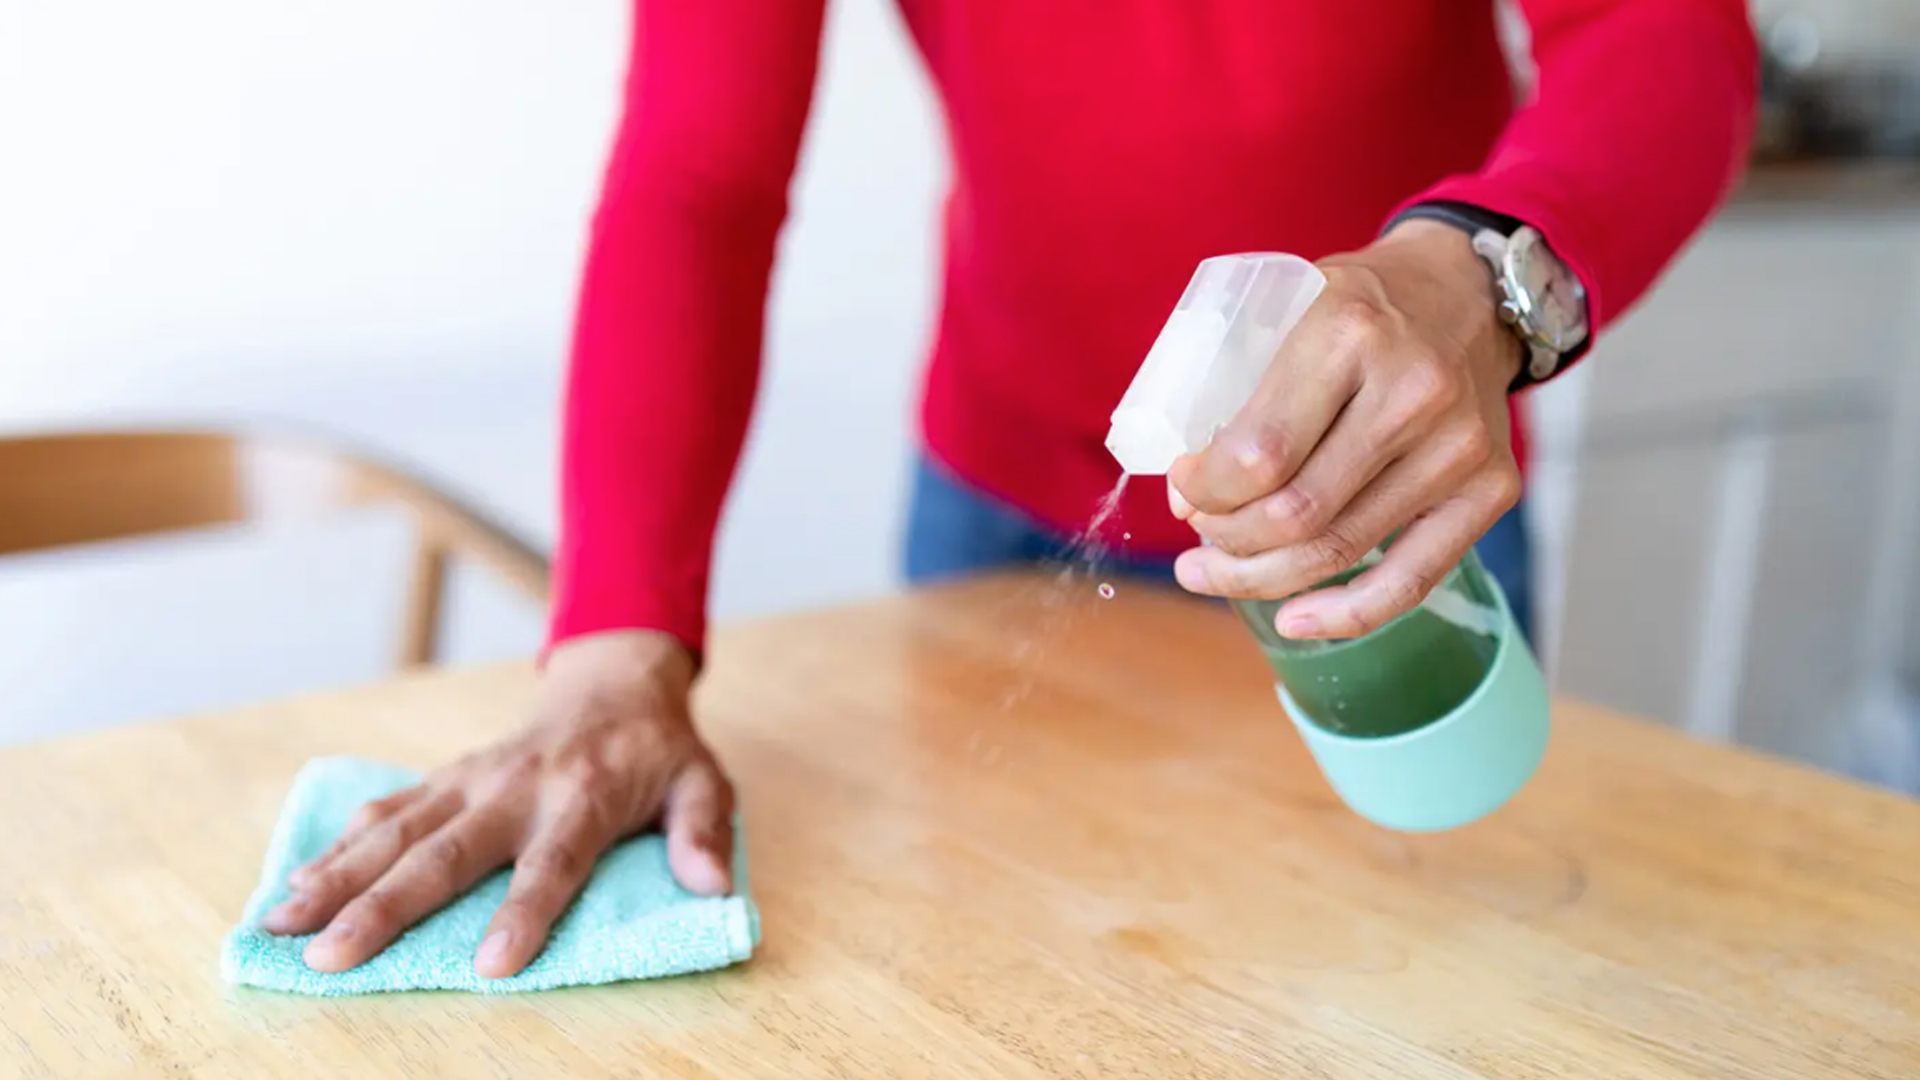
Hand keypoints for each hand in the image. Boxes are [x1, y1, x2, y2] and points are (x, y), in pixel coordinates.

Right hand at [260, 630, 733, 977]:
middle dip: (385, 907)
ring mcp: (472, 779)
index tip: (491, 965)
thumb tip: (713, 885)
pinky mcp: (445, 778)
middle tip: (331, 956)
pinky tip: (290, 886)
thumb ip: (704, 833)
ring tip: (280, 926)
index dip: (525, 911)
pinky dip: (335, 848)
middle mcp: (516, 786)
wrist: (615, 686)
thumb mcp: (704, 784)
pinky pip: (384, 812)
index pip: (553, 861)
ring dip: (335, 879)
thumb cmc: (659, 752)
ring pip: (395, 831)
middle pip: (446, 852)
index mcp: (585, 795)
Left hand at [1166, 220, 1524, 638]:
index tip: (1184, 486)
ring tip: (1213, 575)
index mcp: (1349, 331)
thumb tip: (1188, 493)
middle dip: (1225, 540)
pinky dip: (1346, 613)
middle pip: (1296, 513)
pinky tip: (1293, 621)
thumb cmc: (1359, 305)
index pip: (1258, 453)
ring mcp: (1459, 445)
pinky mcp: (1492, 488)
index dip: (1205, 490)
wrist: (1469, 291)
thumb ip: (1236, 382)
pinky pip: (1412, 579)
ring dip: (1261, 579)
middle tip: (1197, 538)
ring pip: (1340, 550)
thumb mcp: (1289, 304)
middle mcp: (1414, 390)